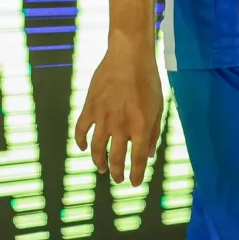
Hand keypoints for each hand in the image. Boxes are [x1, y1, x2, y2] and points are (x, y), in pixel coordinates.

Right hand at [74, 32, 163, 185]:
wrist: (129, 55)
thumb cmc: (148, 79)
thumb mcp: (158, 106)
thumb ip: (154, 132)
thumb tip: (148, 155)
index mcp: (141, 126)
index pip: (136, 160)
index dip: (135, 175)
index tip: (134, 184)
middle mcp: (121, 126)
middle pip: (116, 159)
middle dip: (117, 173)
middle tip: (118, 178)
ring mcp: (103, 118)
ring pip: (97, 150)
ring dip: (99, 162)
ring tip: (102, 169)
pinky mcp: (90, 108)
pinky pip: (81, 131)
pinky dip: (81, 142)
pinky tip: (84, 148)